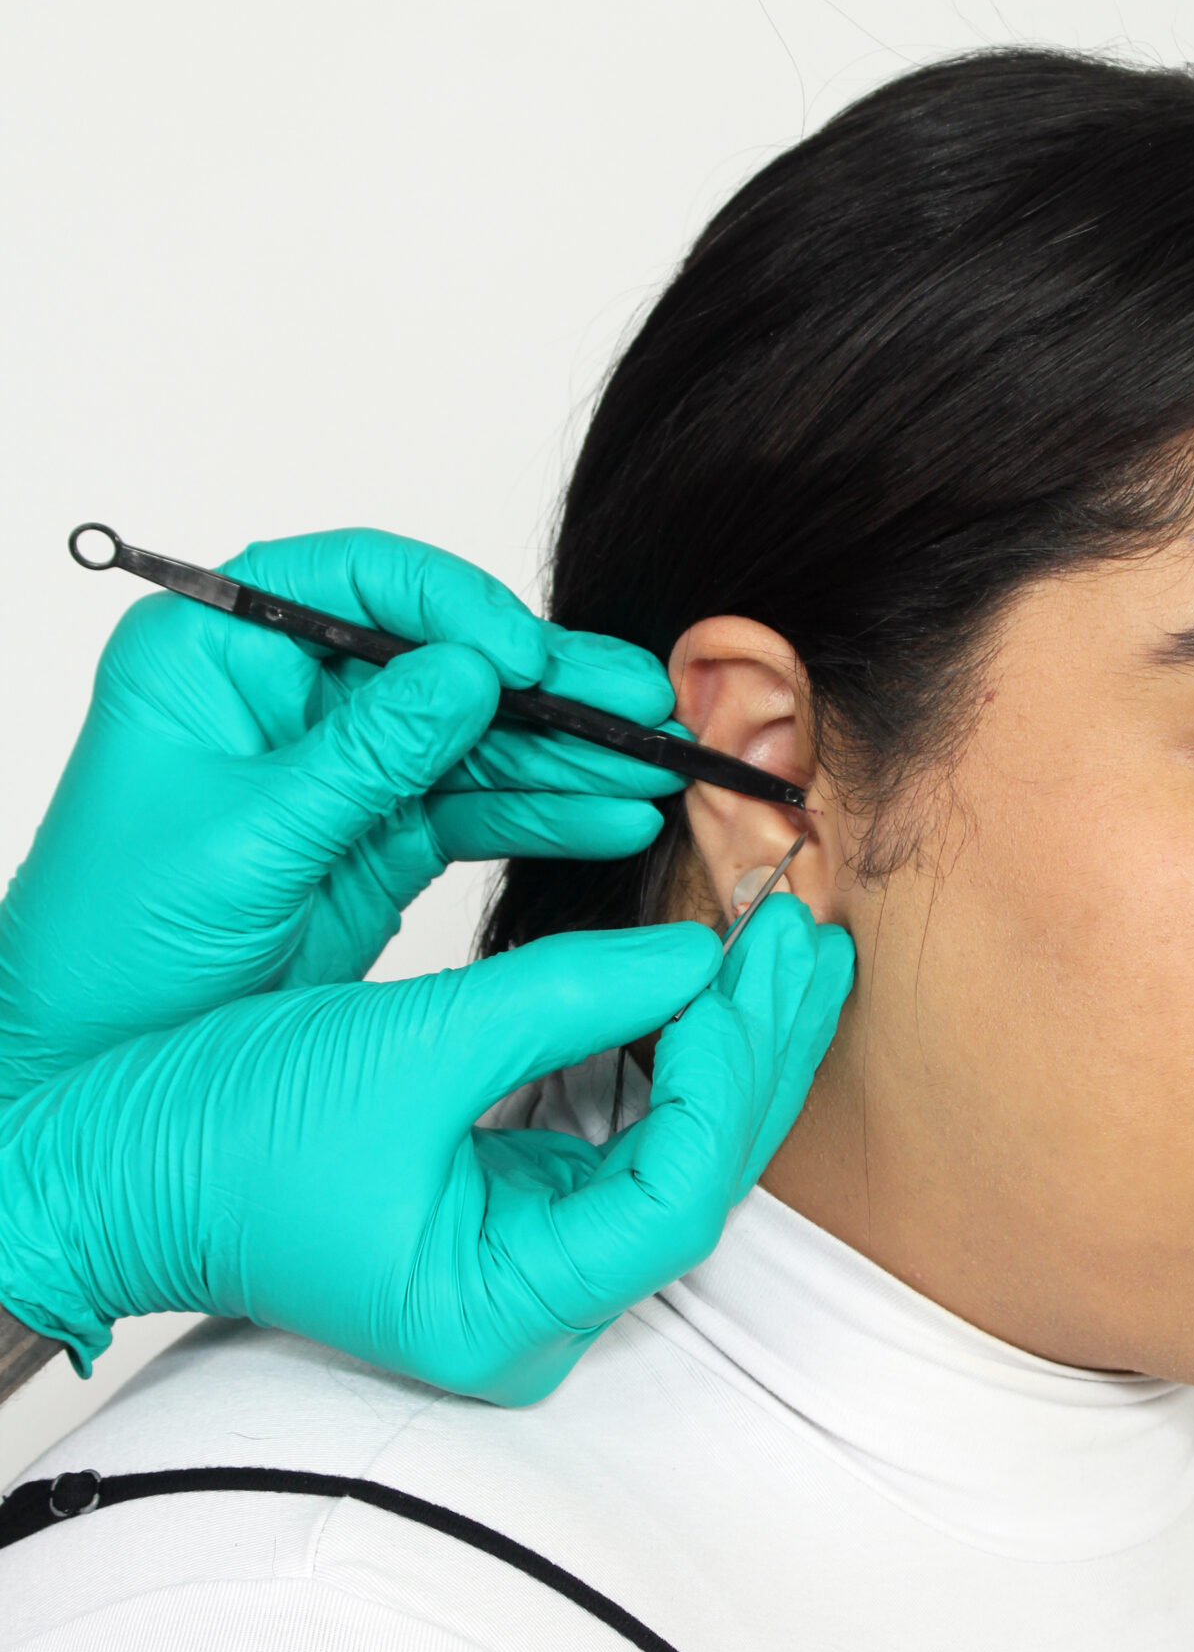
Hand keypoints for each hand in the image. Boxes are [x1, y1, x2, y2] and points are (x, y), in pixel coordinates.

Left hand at [0, 529, 685, 1099]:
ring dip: (566, 756)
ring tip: (655, 768)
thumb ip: (363, 755)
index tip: (523, 660)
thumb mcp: (245, 840)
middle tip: (641, 703)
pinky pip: (473, 809)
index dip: (454, 607)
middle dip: (544, 686)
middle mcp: (282, 695)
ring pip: (472, 737)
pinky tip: (610, 819)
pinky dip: (543, 817)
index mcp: (216, 655)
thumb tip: (467, 671)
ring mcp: (335, 767)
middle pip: (437, 657)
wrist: (80, 1071)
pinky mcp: (372, 839)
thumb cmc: (109, 947)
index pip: (357, 580)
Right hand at [0, 898, 853, 1402]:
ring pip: (672, 1155)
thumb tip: (696, 954)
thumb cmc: (218, 1135)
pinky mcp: (502, 1211)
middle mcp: (529, 1308)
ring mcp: (521, 1263)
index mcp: (502, 1310)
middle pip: (697, 1178)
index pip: (678, 1196)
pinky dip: (662, 1054)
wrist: (103, 1162)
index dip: (729, 1069)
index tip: (752, 956)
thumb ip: (562, 1001)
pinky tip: (700, 983)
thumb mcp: (406, 1047)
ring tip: (782, 946)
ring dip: (727, 1048)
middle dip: (755, 1051)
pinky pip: (618, 1134)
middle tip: (805, 932)